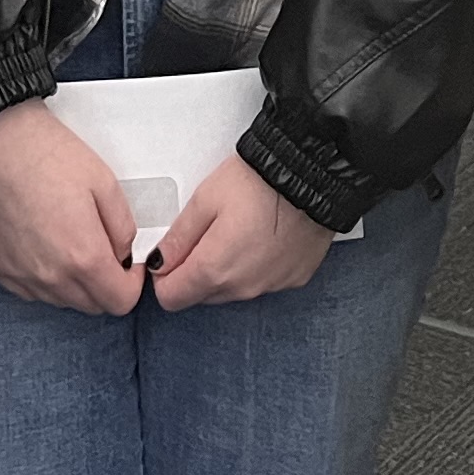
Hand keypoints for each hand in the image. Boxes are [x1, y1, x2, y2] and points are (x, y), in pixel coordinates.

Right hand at [0, 99, 142, 314]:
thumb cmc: (43, 153)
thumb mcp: (104, 182)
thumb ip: (123, 228)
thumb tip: (125, 252)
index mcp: (82, 257)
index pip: (121, 302)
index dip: (133, 282)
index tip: (129, 260)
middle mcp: (50, 277)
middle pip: (92, 306)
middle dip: (106, 284)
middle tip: (101, 246)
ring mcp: (21, 276)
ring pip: (62, 301)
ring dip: (75, 283)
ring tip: (70, 241)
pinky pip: (32, 291)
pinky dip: (46, 279)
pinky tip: (44, 245)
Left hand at [148, 156, 331, 306]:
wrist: (313, 176)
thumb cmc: (261, 182)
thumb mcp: (205, 199)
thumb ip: (178, 236)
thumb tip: (160, 260)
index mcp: (214, 269)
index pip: (172, 298)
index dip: (165, 275)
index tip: (170, 253)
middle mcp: (242, 287)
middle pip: (201, 295)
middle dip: (194, 270)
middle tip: (204, 233)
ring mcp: (270, 286)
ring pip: (231, 290)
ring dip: (225, 269)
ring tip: (236, 229)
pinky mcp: (293, 279)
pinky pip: (262, 282)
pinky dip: (255, 265)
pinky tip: (261, 236)